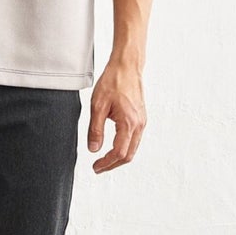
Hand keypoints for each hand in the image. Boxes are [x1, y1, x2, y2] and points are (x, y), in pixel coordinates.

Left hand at [86, 58, 146, 173]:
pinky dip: (124, 148)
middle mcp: (139, 124)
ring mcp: (141, 122)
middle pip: (128, 155)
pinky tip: (113, 147)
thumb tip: (94, 149)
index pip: (119, 153)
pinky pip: (134, 139)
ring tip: (104, 160)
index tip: (96, 167)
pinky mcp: (141, 118)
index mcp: (129, 123)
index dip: (106, 163)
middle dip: (113, 164)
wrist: (127, 67)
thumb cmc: (113, 81)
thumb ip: (95, 130)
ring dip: (119, 157)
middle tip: (98, 167)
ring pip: (132, 148)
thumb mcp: (97, 106)